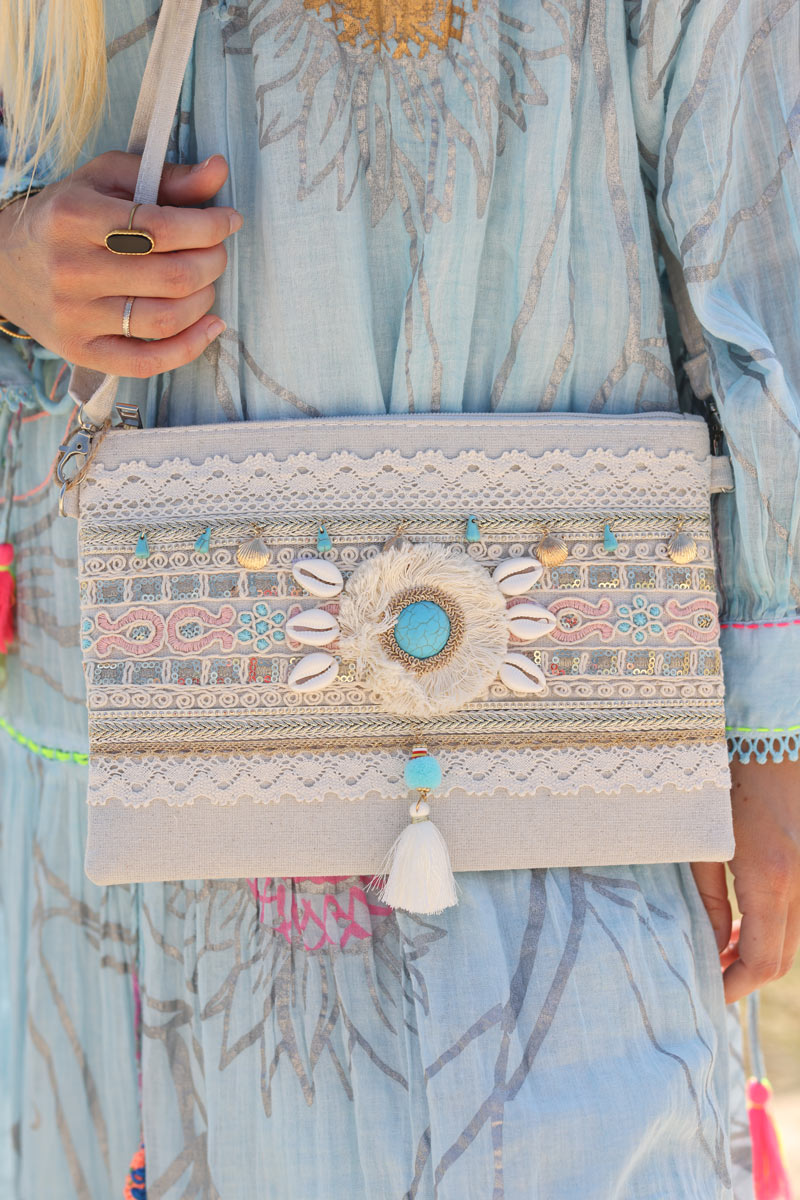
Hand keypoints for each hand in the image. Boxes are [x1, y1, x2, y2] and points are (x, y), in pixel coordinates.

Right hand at [0, 151, 239, 377]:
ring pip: (165, 318)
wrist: (5, 265)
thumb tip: (219, 171)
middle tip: (217, 252)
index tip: (229, 220)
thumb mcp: (106, 182)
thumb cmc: (66, 217)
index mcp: (75, 217)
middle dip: (212, 262)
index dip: (209, 226)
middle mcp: (72, 269)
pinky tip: (210, 326)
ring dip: (204, 300)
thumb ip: (166, 178)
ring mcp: (75, 316)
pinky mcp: (81, 351)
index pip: (162, 227)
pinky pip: (148, 362)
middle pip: (171, 276)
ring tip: (206, 283)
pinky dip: (190, 347)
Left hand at [691, 757, 799, 1001]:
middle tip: (710, 974)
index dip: (734, 985)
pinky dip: (772, 927)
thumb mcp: (702, 841)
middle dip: (746, 975)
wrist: (767, 737)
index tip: (707, 992)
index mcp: (771, 878)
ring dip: (759, 951)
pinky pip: (797, 913)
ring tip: (721, 947)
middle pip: (783, 958)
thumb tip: (712, 944)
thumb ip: (708, 897)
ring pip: (793, 938)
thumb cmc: (723, 781)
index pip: (762, 961)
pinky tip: (743, 921)